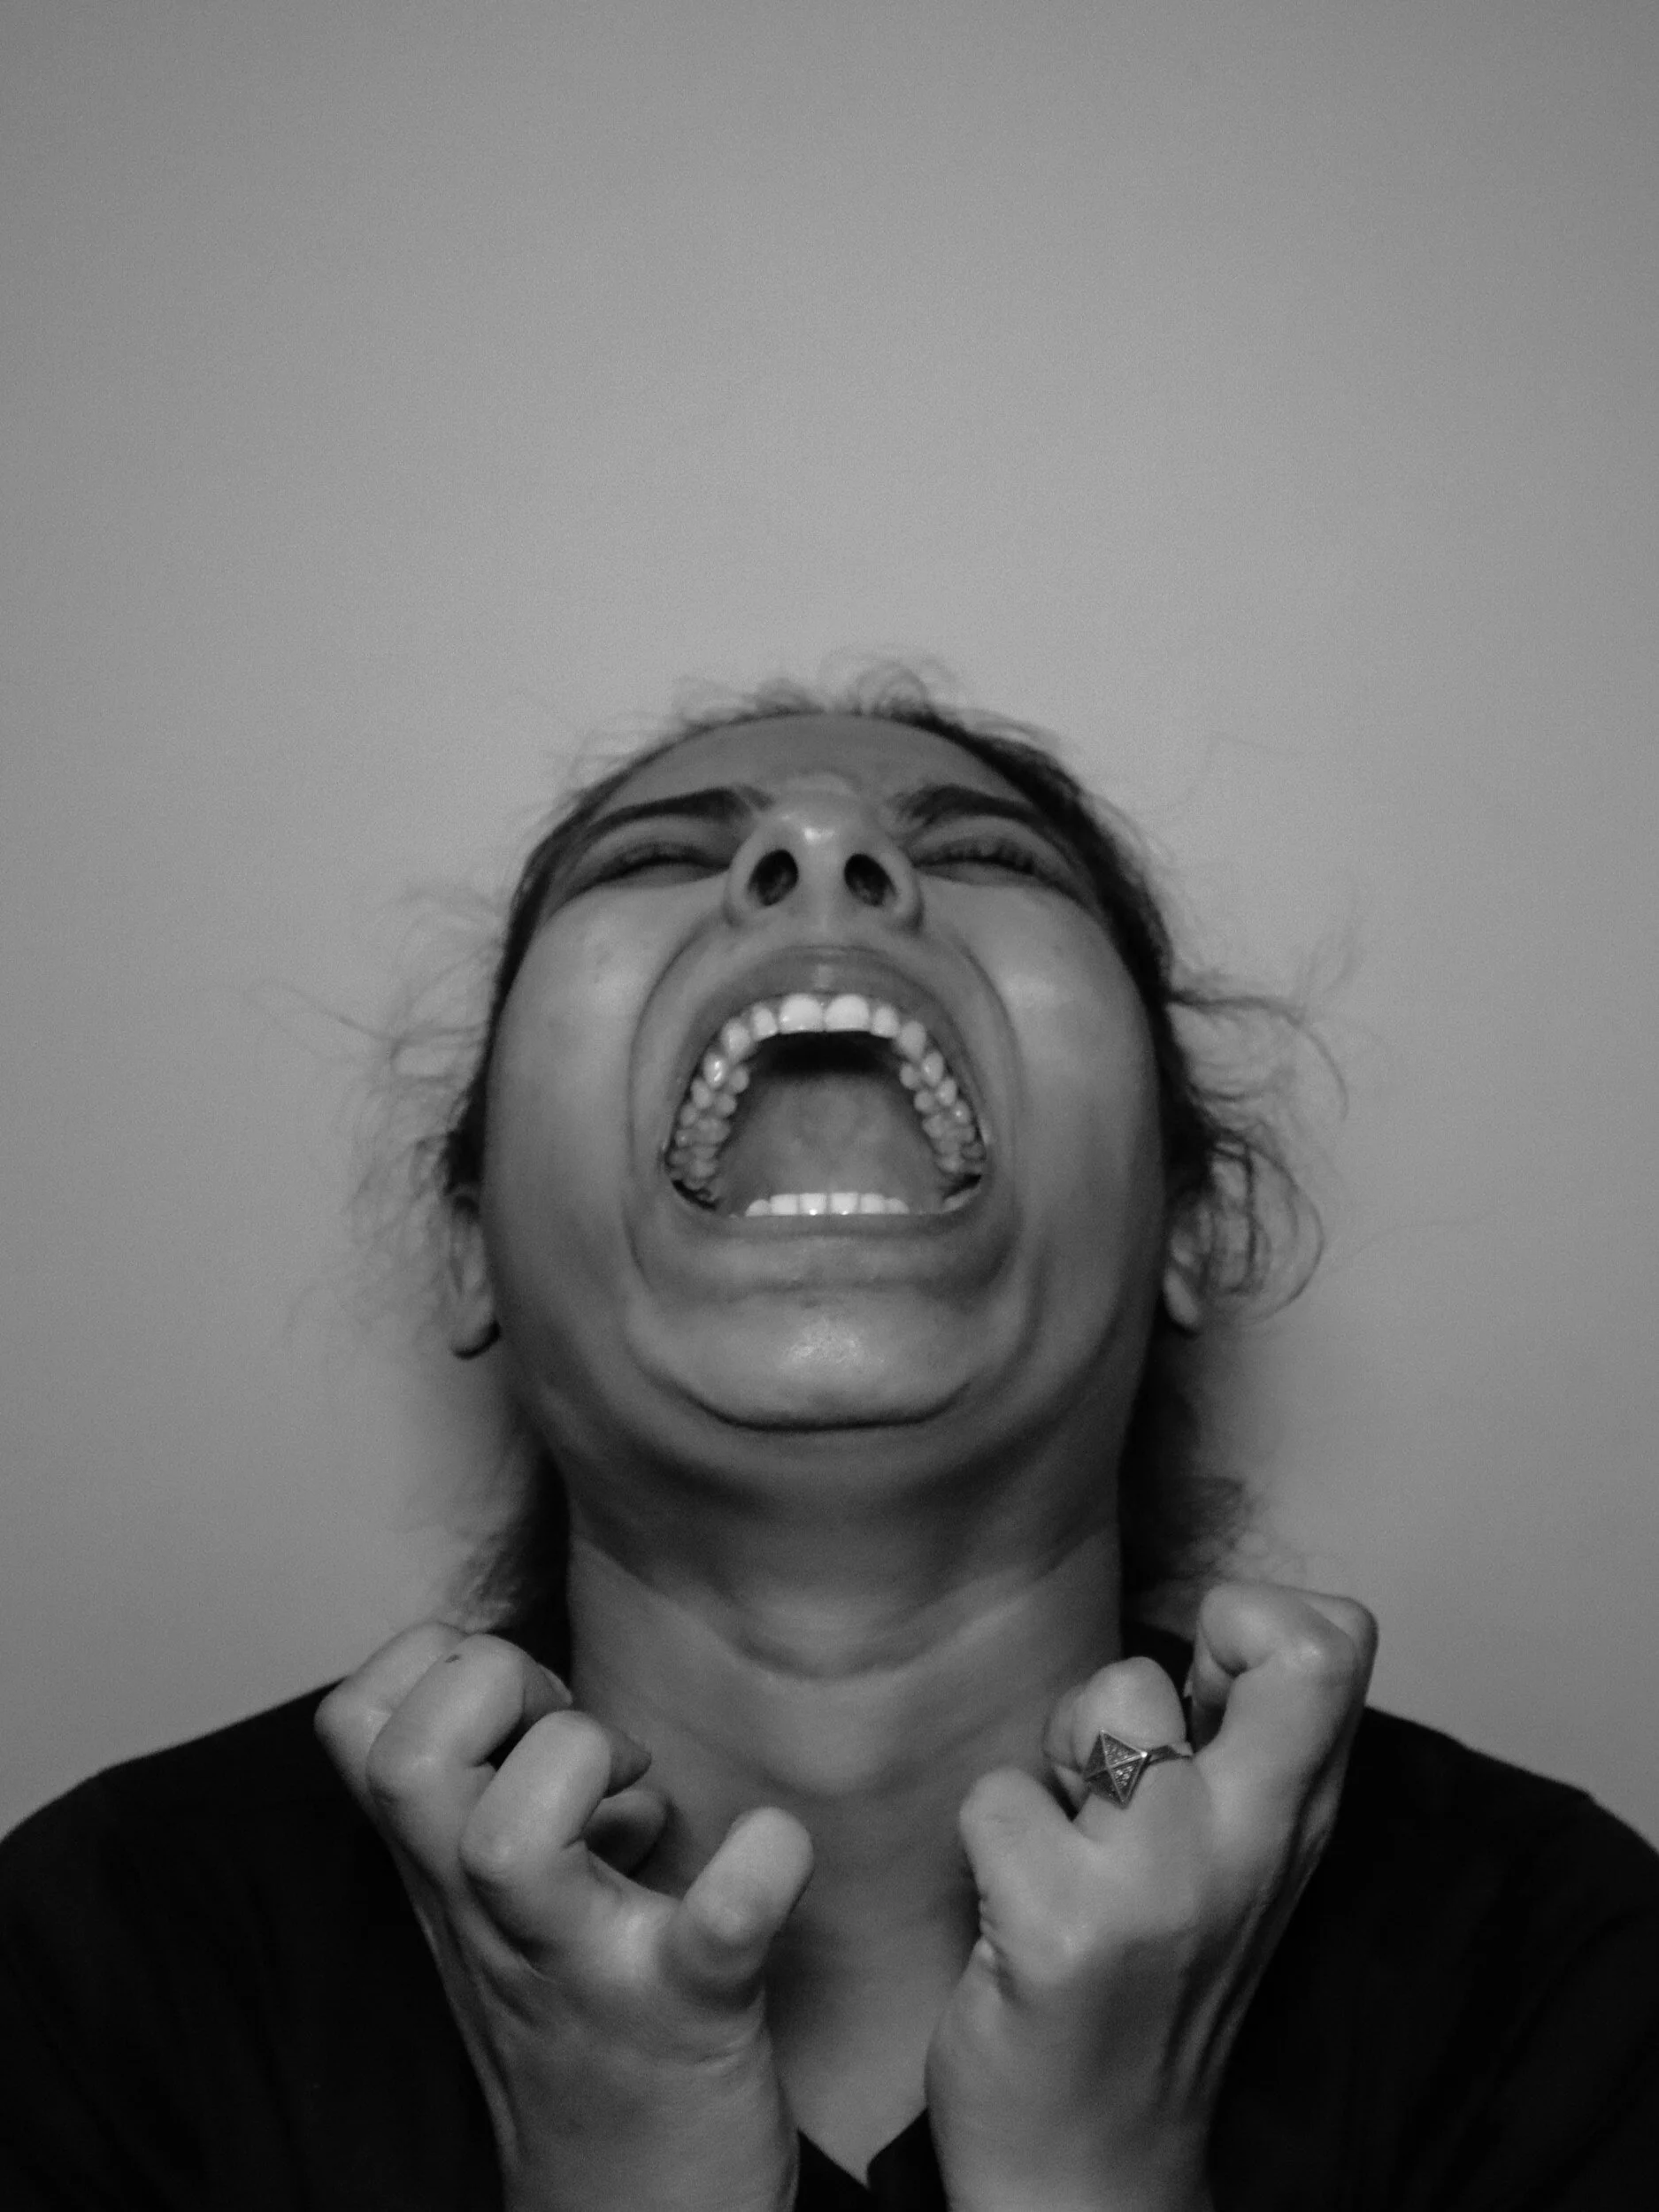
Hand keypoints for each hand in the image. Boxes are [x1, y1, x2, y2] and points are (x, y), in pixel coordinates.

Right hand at [315, 1624, 813, 2211]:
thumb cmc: (583, 2032)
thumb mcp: (508, 1905)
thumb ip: (512, 1800)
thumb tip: (574, 1718)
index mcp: (446, 1877)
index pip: (356, 1718)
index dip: (433, 1664)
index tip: (520, 1702)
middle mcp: (489, 1917)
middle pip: (403, 1756)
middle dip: (493, 1687)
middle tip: (580, 1738)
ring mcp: (581, 1967)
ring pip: (505, 1840)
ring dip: (585, 1765)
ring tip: (645, 1802)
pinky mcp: (688, 2015)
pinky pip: (714, 1931)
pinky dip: (754, 1872)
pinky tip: (773, 1846)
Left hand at [926, 1582, 1377, 2211]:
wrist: (1090, 2169)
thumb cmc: (1147, 1986)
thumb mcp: (1236, 1861)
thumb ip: (1239, 1744)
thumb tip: (1212, 1623)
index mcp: (1297, 1819)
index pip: (1337, 1638)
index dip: (1255, 1623)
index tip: (1197, 1700)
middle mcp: (1251, 1842)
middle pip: (1277, 1649)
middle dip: (1163, 1668)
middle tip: (1119, 1760)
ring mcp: (1163, 1884)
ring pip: (1108, 1698)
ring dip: (1056, 1754)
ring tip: (1064, 1838)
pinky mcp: (1062, 1923)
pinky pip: (997, 1795)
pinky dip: (985, 1836)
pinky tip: (1012, 1905)